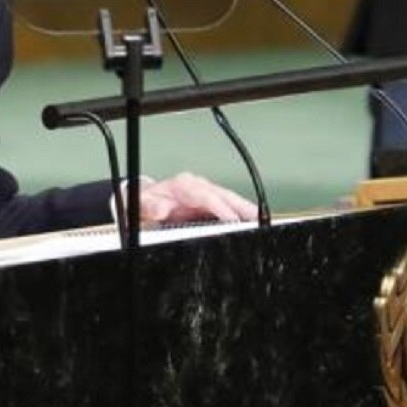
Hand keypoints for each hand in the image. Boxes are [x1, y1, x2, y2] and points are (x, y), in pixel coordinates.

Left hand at [137, 173, 257, 223]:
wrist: (146, 199)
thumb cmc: (148, 201)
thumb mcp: (144, 204)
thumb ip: (151, 207)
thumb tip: (160, 209)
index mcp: (184, 185)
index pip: (208, 196)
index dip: (222, 208)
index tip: (233, 220)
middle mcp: (198, 186)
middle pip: (225, 195)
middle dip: (243, 206)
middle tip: (259, 217)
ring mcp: (205, 193)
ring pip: (230, 199)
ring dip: (246, 210)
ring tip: (262, 220)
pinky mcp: (209, 202)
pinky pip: (228, 206)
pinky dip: (241, 213)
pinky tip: (251, 221)